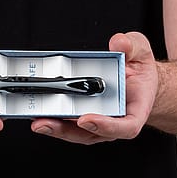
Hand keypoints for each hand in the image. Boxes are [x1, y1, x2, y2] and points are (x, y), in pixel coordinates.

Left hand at [30, 32, 158, 144]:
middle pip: (92, 134)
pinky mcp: (82, 117)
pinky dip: (52, 118)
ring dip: (55, 128)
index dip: (106, 126)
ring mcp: (97, 121)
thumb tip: (118, 43)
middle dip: (67, 130)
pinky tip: (36, 111)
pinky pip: (67, 121)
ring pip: (76, 132)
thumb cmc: (139, 70)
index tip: (87, 119)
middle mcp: (115, 121)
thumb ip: (131, 46)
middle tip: (46, 122)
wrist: (136, 79)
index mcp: (135, 110)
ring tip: (36, 120)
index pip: (126, 126)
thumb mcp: (140, 51)